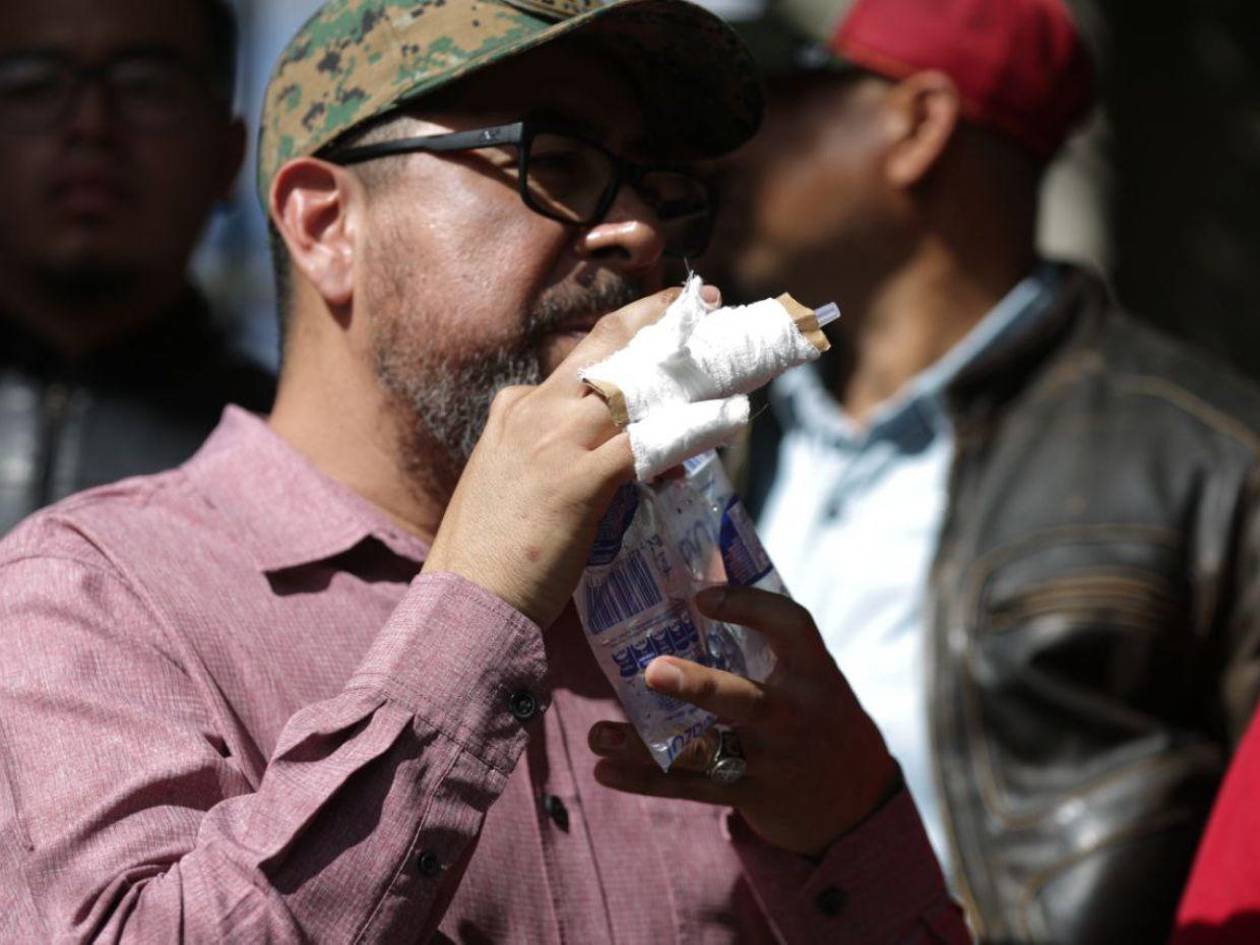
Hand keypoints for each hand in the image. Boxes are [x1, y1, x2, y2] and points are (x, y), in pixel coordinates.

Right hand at [423, 286, 717, 629]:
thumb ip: (561, 449)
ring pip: (632, 387)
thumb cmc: (495, 550)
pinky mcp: (578, 481)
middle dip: (660, 317)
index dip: (634, 329)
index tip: (670, 314)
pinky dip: (691, 429)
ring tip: (731, 360)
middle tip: (709, 303)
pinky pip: (647, 443)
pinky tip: (728, 420)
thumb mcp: (516, 477)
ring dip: (687, 371)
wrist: (466, 598)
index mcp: (518, 407)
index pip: (585, 355)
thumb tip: (628, 446)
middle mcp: (534, 411)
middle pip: (609, 345)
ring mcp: (554, 443)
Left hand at [588, 585, 897, 856]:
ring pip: (704, 750)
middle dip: (697, 686)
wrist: (857, 801)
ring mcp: (772, 758)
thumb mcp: (809, 674)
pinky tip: (605, 771)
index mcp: (812, 670)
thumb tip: (702, 571)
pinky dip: (646, 780)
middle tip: (652, 672)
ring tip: (597, 735)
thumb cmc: (816, 714)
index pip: (790, 625)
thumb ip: (764, 640)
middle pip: (743, 698)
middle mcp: (793, 713)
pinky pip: (691, 787)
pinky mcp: (751, 794)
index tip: (702, 594)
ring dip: (645, 744)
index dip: (748, 606)